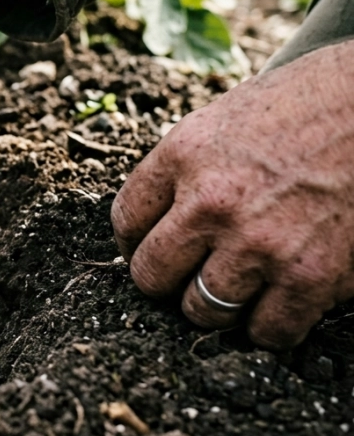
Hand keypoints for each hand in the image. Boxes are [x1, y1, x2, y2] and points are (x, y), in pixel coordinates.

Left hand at [112, 40, 353, 349]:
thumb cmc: (309, 104)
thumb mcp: (226, 119)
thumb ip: (188, 169)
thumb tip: (161, 219)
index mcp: (183, 156)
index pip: (126, 221)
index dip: (135, 241)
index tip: (149, 247)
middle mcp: (211, 203)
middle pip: (151, 275)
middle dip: (167, 282)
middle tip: (188, 276)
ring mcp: (258, 243)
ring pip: (204, 310)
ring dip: (217, 307)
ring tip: (238, 289)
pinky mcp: (310, 276)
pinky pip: (269, 331)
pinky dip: (271, 327)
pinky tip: (279, 304)